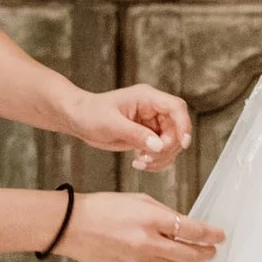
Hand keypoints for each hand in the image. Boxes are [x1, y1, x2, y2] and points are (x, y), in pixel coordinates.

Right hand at [55, 191, 224, 261]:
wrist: (73, 227)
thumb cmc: (105, 208)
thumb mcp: (139, 200)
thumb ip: (164, 214)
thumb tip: (186, 226)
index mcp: (150, 219)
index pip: (192, 230)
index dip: (211, 234)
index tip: (220, 235)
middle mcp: (147, 243)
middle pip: (189, 255)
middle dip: (205, 253)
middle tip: (212, 251)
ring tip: (199, 261)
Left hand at [63, 85, 193, 172]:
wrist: (77, 119)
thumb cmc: (90, 113)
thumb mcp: (112, 124)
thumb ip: (136, 134)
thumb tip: (158, 145)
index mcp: (147, 98)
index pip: (176, 108)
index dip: (184, 125)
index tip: (183, 143)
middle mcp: (152, 109)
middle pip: (177, 129)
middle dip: (167, 148)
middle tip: (148, 158)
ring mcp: (150, 123)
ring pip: (171, 143)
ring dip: (161, 157)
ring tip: (140, 162)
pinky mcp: (146, 136)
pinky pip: (161, 151)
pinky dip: (155, 161)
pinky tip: (139, 163)